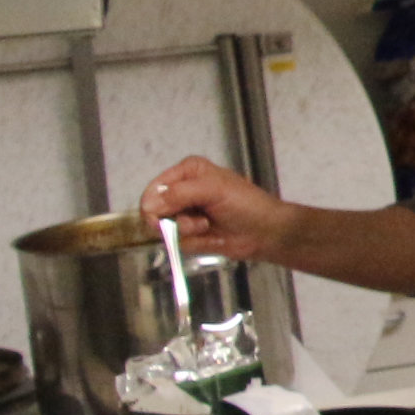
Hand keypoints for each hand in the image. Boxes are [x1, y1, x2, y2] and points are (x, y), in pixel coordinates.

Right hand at [139, 156, 291, 261]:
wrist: (266, 232)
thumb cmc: (244, 204)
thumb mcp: (214, 189)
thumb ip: (181, 193)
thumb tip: (149, 205)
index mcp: (187, 172)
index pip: (154, 188)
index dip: (152, 204)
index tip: (158, 217)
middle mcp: (181, 191)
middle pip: (152, 211)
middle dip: (171, 220)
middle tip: (193, 223)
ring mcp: (185, 214)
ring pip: (163, 229)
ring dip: (185, 230)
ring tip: (206, 226)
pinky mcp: (190, 235)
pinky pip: (176, 243)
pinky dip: (193, 241)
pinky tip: (211, 236)